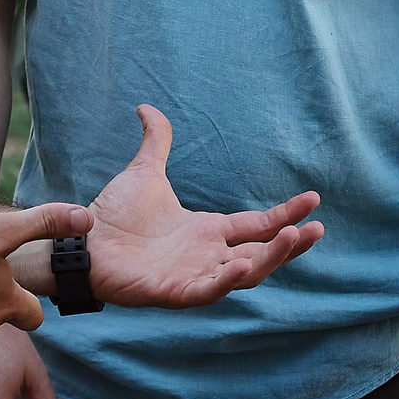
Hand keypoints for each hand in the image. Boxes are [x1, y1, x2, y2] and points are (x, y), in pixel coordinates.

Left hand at [84, 105, 324, 306]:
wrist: (81, 240)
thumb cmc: (114, 214)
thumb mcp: (144, 172)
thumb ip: (157, 141)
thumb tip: (147, 107)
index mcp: (207, 231)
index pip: (257, 225)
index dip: (285, 214)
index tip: (313, 200)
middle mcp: (207, 255)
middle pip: (261, 253)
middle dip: (290, 244)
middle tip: (318, 230)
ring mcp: (193, 275)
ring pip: (244, 273)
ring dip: (270, 260)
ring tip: (293, 239)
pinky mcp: (174, 291)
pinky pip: (207, 291)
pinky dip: (226, 281)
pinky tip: (242, 265)